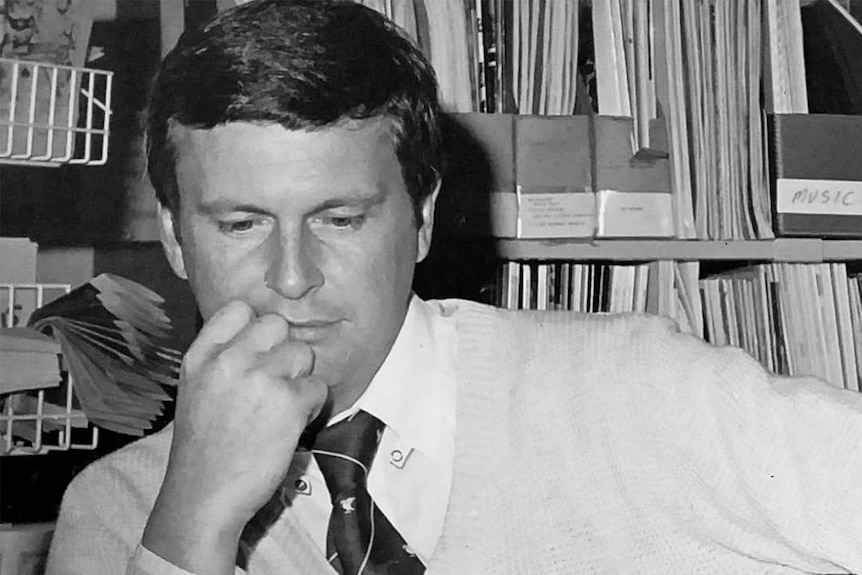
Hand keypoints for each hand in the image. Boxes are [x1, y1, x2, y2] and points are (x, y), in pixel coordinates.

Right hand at [143, 300, 327, 573]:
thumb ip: (222, 358)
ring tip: (282, 407)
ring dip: (300, 379)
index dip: (256, 327)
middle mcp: (229, 360)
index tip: (258, 351)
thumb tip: (262, 336)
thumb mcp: (196, 389)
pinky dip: (312, 406)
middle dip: (283, 350)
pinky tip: (292, 424)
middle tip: (276, 381)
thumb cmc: (203, 447)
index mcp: (201, 355)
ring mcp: (260, 379)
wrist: (203, 496)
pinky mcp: (288, 403)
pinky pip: (318, 387)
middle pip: (277, 324)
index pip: (239, 309)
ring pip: (302, 353)